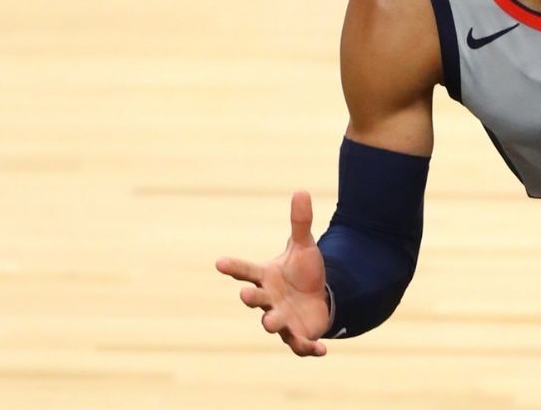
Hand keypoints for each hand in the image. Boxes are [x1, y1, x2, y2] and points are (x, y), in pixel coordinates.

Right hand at [216, 190, 330, 355]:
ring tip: (270, 323)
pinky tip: (321, 350)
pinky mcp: (298, 335)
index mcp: (266, 277)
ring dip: (271, 323)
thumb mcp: (304, 246)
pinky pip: (300, 345)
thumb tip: (301, 190)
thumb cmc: (303, 272)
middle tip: (246, 295)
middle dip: (251, 298)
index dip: (234, 267)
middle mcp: (269, 300)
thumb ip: (300, 223)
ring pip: (273, 323)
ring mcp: (281, 319)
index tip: (219, 262)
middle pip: (256, 299)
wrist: (317, 298)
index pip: (246, 270)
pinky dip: (308, 348)